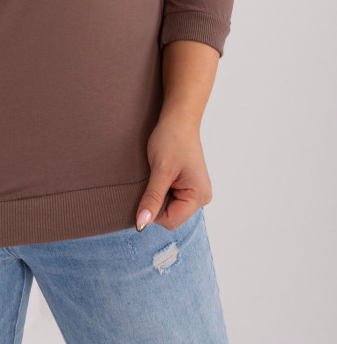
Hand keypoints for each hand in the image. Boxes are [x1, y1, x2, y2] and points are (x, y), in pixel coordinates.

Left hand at [135, 115, 212, 231]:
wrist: (178, 119)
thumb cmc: (172, 139)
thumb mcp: (160, 170)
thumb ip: (152, 198)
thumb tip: (141, 223)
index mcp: (199, 196)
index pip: (170, 220)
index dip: (152, 211)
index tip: (144, 192)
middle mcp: (202, 197)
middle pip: (171, 216)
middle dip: (156, 202)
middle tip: (152, 179)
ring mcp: (196, 192)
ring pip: (170, 207)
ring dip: (159, 196)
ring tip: (157, 175)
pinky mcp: (189, 186)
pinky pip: (172, 198)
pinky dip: (162, 190)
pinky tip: (161, 176)